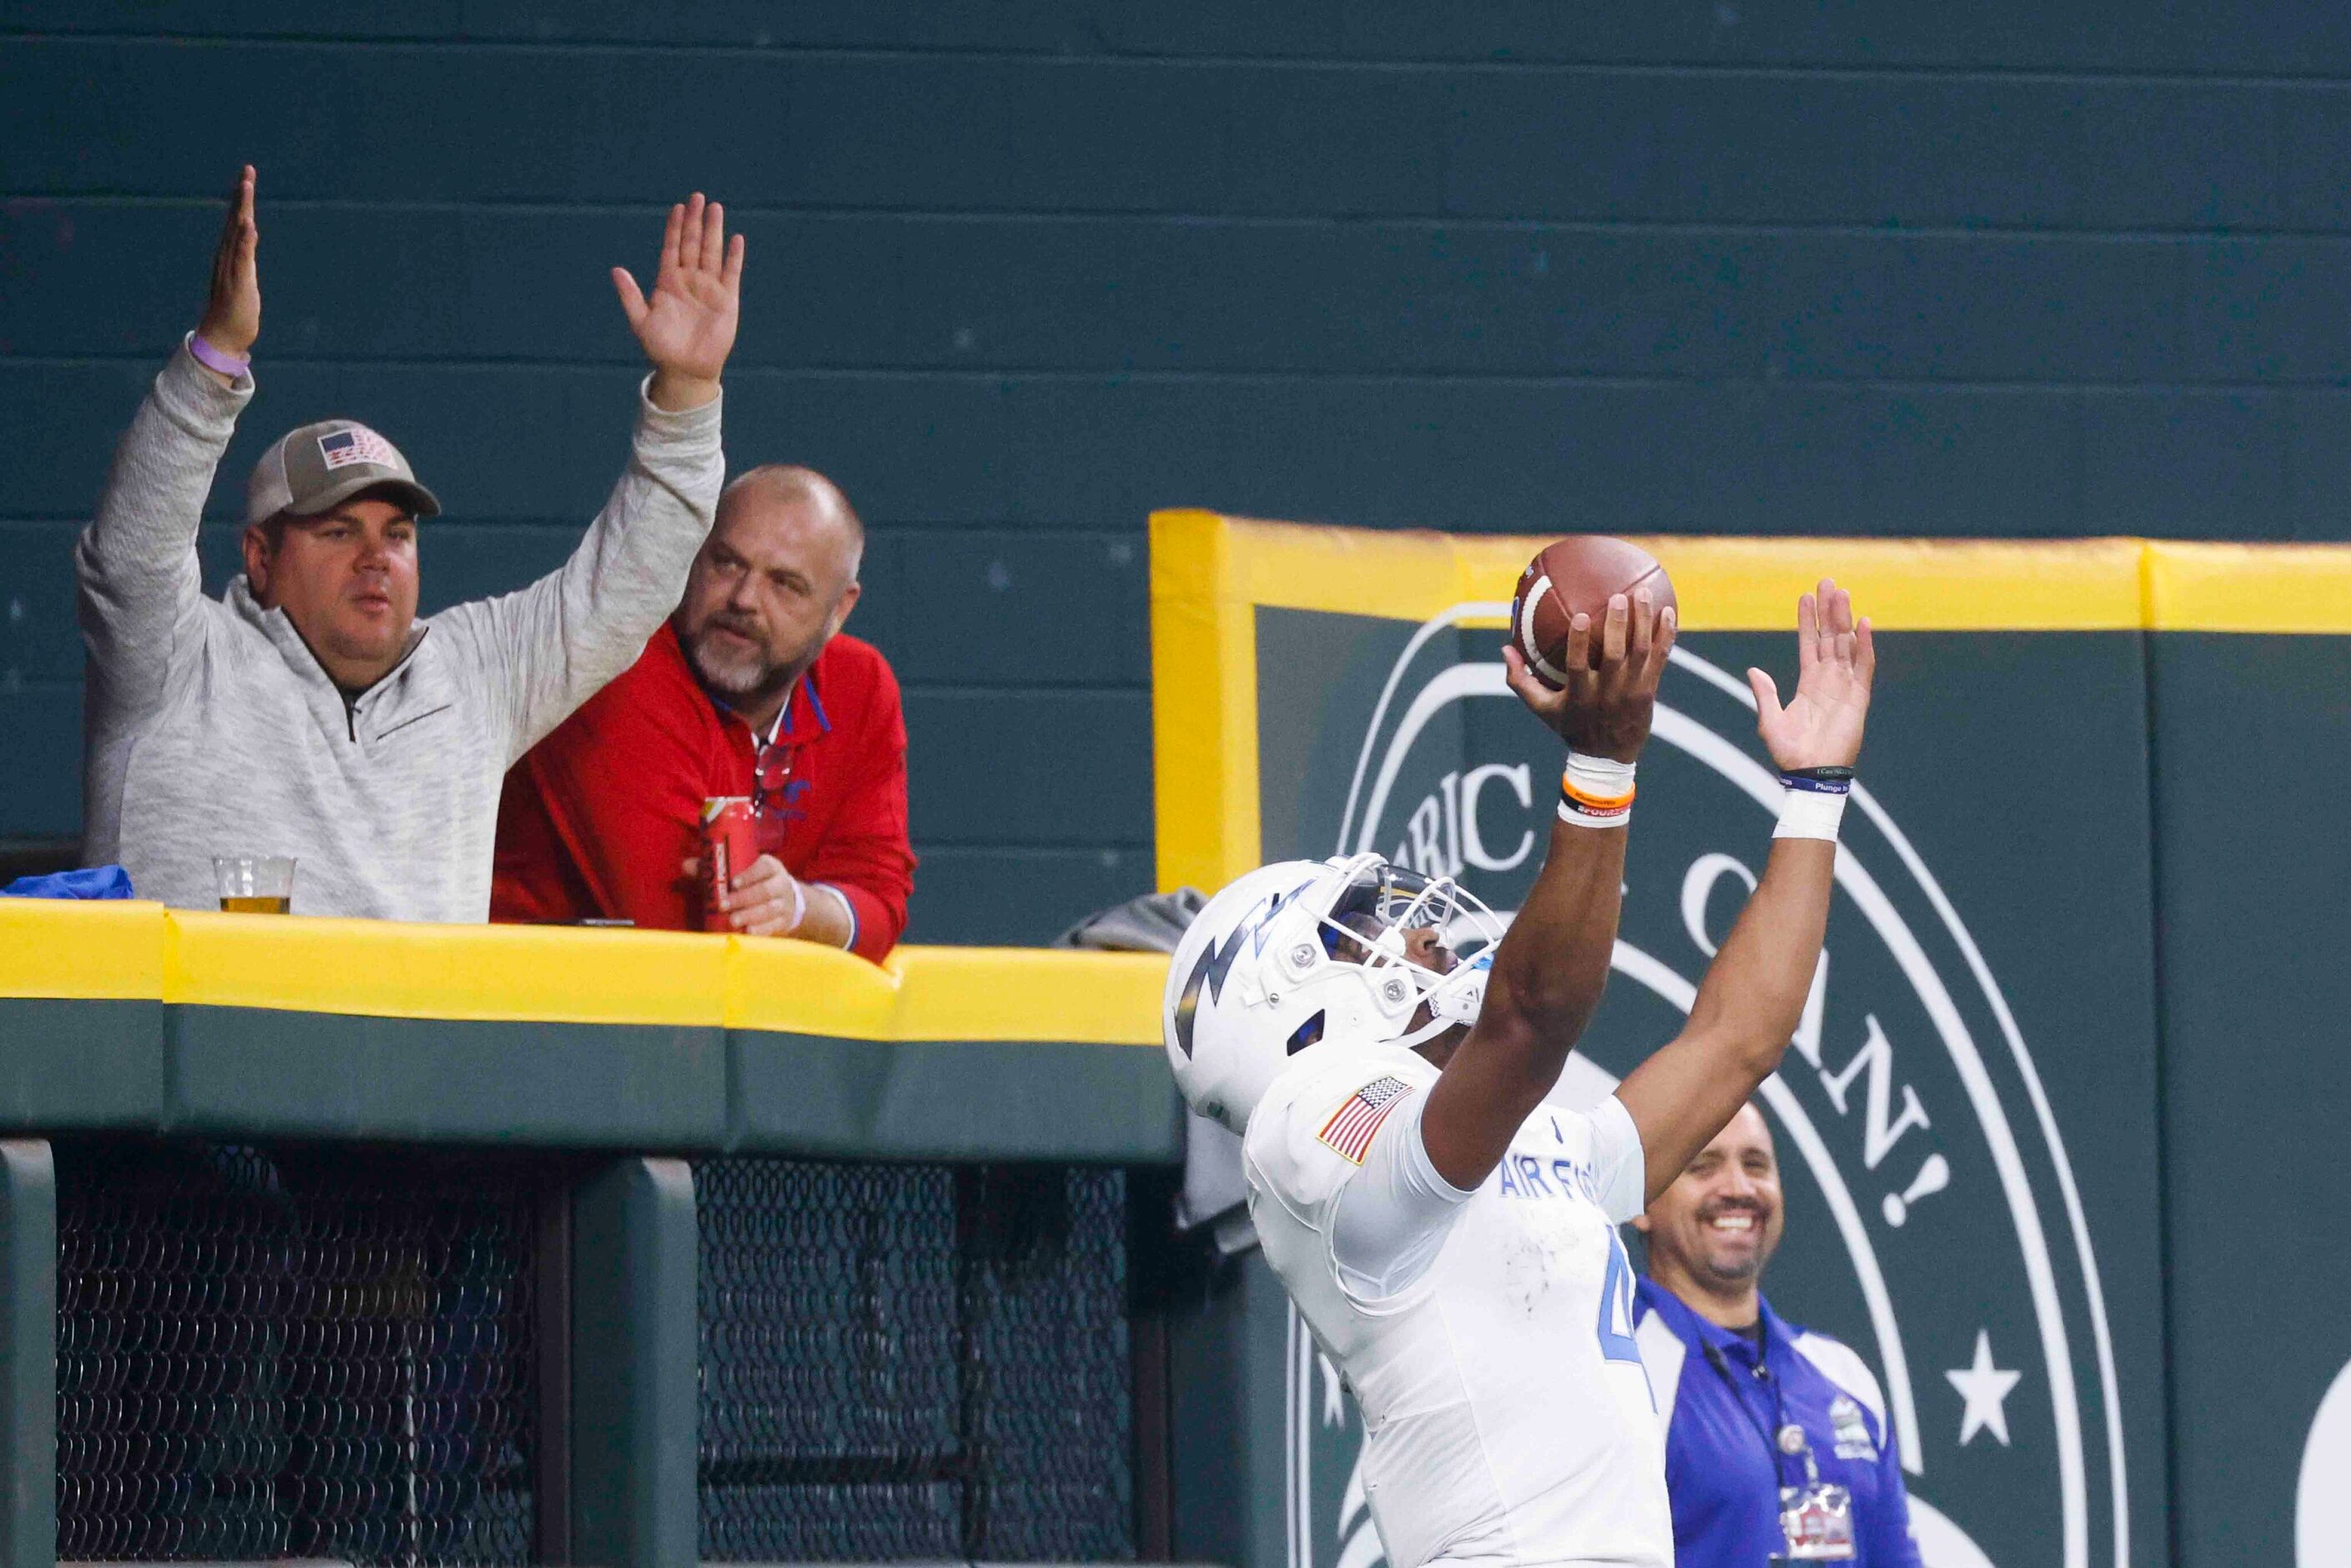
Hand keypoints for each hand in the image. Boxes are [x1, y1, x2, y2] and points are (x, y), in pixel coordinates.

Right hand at [195, 164, 259, 366]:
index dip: (242, 200)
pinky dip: (244, 240)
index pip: (237, 222)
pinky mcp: (238, 282)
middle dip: (242, 195)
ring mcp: (231, 268)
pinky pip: (241, 257)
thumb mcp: (245, 277)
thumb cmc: (234, 311)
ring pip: (237, 233)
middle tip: (247, 170)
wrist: (223, 337)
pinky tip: (248, 223)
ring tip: (246, 186)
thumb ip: (244, 257)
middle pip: (235, 220)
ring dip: (242, 209)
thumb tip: (248, 237)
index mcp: (231, 256)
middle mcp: (227, 257)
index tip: (247, 176)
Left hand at [614, 192, 742, 411]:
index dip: (674, 227)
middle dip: (695, 221)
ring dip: (713, 231)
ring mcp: (709, 288)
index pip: (672, 247)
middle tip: (698, 197)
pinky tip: (736, 239)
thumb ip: (630, 295)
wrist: (686, 370)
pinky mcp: (727, 300)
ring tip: (715, 208)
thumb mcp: (640, 321)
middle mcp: (689, 280)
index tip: (678, 207)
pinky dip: (734, 257)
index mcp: (667, 282)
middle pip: (692, 243)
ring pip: (711, 252)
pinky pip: (731, 273)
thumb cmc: (661, 348)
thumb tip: (616, 270)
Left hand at [680, 853, 804, 935]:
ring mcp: (784, 903)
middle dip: (743, 899)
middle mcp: (781, 883)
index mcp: (770, 867)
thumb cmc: (754, 883)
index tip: (733, 883)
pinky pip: (774, 925)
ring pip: (770, 909)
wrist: (786, 899)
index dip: (749, 875)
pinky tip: (748, 933)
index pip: (763, 867)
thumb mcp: (741, 872)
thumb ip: (714, 869)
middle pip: (765, 890)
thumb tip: (686, 866)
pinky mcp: (784, 921)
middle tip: (724, 906)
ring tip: (733, 921)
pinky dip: (761, 930)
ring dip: (751, 915)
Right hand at [1502, 590, 1675, 761]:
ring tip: (1642, 593)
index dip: (1580, 641)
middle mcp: (1607, 692)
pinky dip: (1665, 635)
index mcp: (1580, 695)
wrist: (1606, 757)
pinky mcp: (1648, 691)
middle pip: (1615, 655)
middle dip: (1618, 625)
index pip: (1578, 665)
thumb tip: (1505, 649)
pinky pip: (1660, 658)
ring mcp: (1631, 691)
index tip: (1581, 616)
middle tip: (1618, 597)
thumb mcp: (1541, 708)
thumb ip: (1520, 680)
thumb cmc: (1570, 726)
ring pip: (1641, 652)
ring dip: (1643, 622)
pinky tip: (1668, 612)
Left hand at [1748, 579, 1873, 770]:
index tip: (1806, 596)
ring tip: (1842, 593)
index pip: (1808, 643)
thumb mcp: (1769, 720)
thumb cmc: (1789, 753)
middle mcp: (1828, 679)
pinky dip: (1865, 645)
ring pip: (1846, 644)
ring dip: (1844, 618)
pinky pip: (1864, 666)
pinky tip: (1864, 624)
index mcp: (1808, 682)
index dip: (1807, 620)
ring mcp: (1845, 686)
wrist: (1810, 773)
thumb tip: (1753, 670)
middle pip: (1829, 636)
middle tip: (1827, 581)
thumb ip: (1765, 693)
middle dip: (1828, 610)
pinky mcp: (1859, 697)